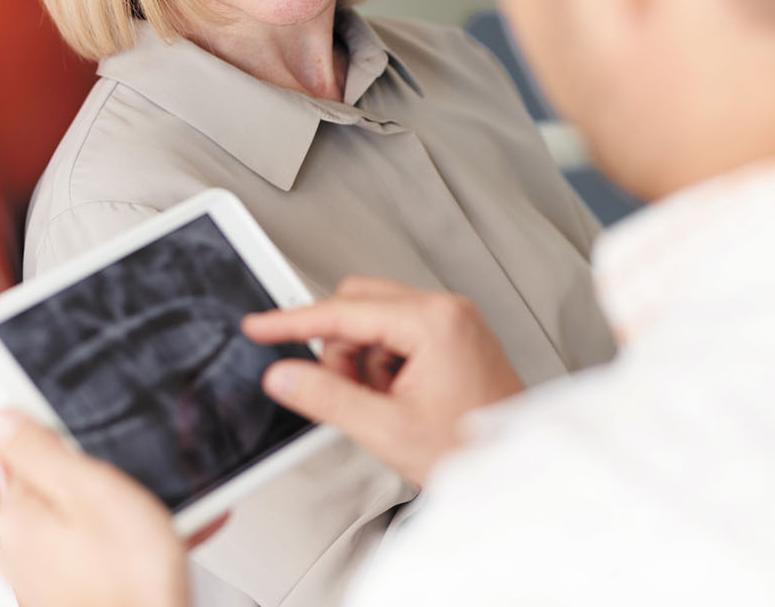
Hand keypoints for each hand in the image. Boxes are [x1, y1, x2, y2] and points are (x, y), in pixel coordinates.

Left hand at [0, 410, 223, 606]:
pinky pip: (94, 557)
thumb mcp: (93, 490)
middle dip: (100, 486)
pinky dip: (122, 550)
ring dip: (117, 518)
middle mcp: (16, 551)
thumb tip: (4, 418)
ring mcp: (41, 580)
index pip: (29, 452)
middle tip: (137, 492)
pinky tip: (152, 554)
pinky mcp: (68, 598)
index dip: (74, 447)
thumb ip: (42, 449)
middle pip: (58, 490)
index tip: (103, 455)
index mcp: (15, 516)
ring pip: (81, 525)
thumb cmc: (131, 580)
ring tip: (155, 526)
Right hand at [242, 277, 524, 486]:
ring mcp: (452, 321)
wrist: (514, 469)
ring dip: (362, 362)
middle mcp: (446, 310)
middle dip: (340, 351)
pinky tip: (397, 400)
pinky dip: (383, 366)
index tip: (260, 325)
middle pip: (358, 306)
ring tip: (383, 406)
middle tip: (347, 393)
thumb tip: (284, 376)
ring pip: (374, 322)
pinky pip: (396, 336)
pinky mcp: (453, 337)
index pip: (343, 312)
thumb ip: (327, 398)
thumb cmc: (470, 449)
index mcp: (433, 322)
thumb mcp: (386, 429)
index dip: (293, 321)